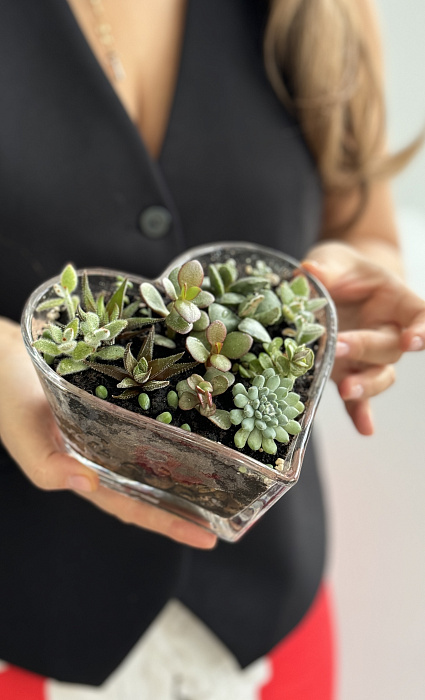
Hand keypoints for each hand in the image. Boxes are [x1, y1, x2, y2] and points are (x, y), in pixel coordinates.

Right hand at [0, 318, 215, 548]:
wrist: (1, 357)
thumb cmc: (7, 400)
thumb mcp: (25, 436)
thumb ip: (47, 466)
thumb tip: (87, 484)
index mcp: (84, 471)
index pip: (134, 506)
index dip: (169, 524)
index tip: (209, 537)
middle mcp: (103, 453)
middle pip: (152, 485)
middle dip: (189, 503)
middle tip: (233, 510)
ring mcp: (110, 427)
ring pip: (154, 454)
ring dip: (184, 466)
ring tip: (224, 474)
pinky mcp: (114, 398)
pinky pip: (149, 417)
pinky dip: (170, 426)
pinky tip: (195, 421)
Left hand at [302, 242, 424, 434]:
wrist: (335, 282)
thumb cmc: (342, 268)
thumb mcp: (333, 259)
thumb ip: (326, 267)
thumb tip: (309, 271)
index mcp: (395, 301)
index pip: (420, 314)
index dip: (423, 328)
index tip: (414, 339)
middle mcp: (388, 332)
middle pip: (389, 348)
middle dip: (365, 349)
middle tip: (339, 346)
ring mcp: (369, 357)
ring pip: (379, 376)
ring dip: (365, 385)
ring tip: (346, 390)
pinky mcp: (349, 372)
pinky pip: (360, 398)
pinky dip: (361, 414)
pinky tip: (364, 429)